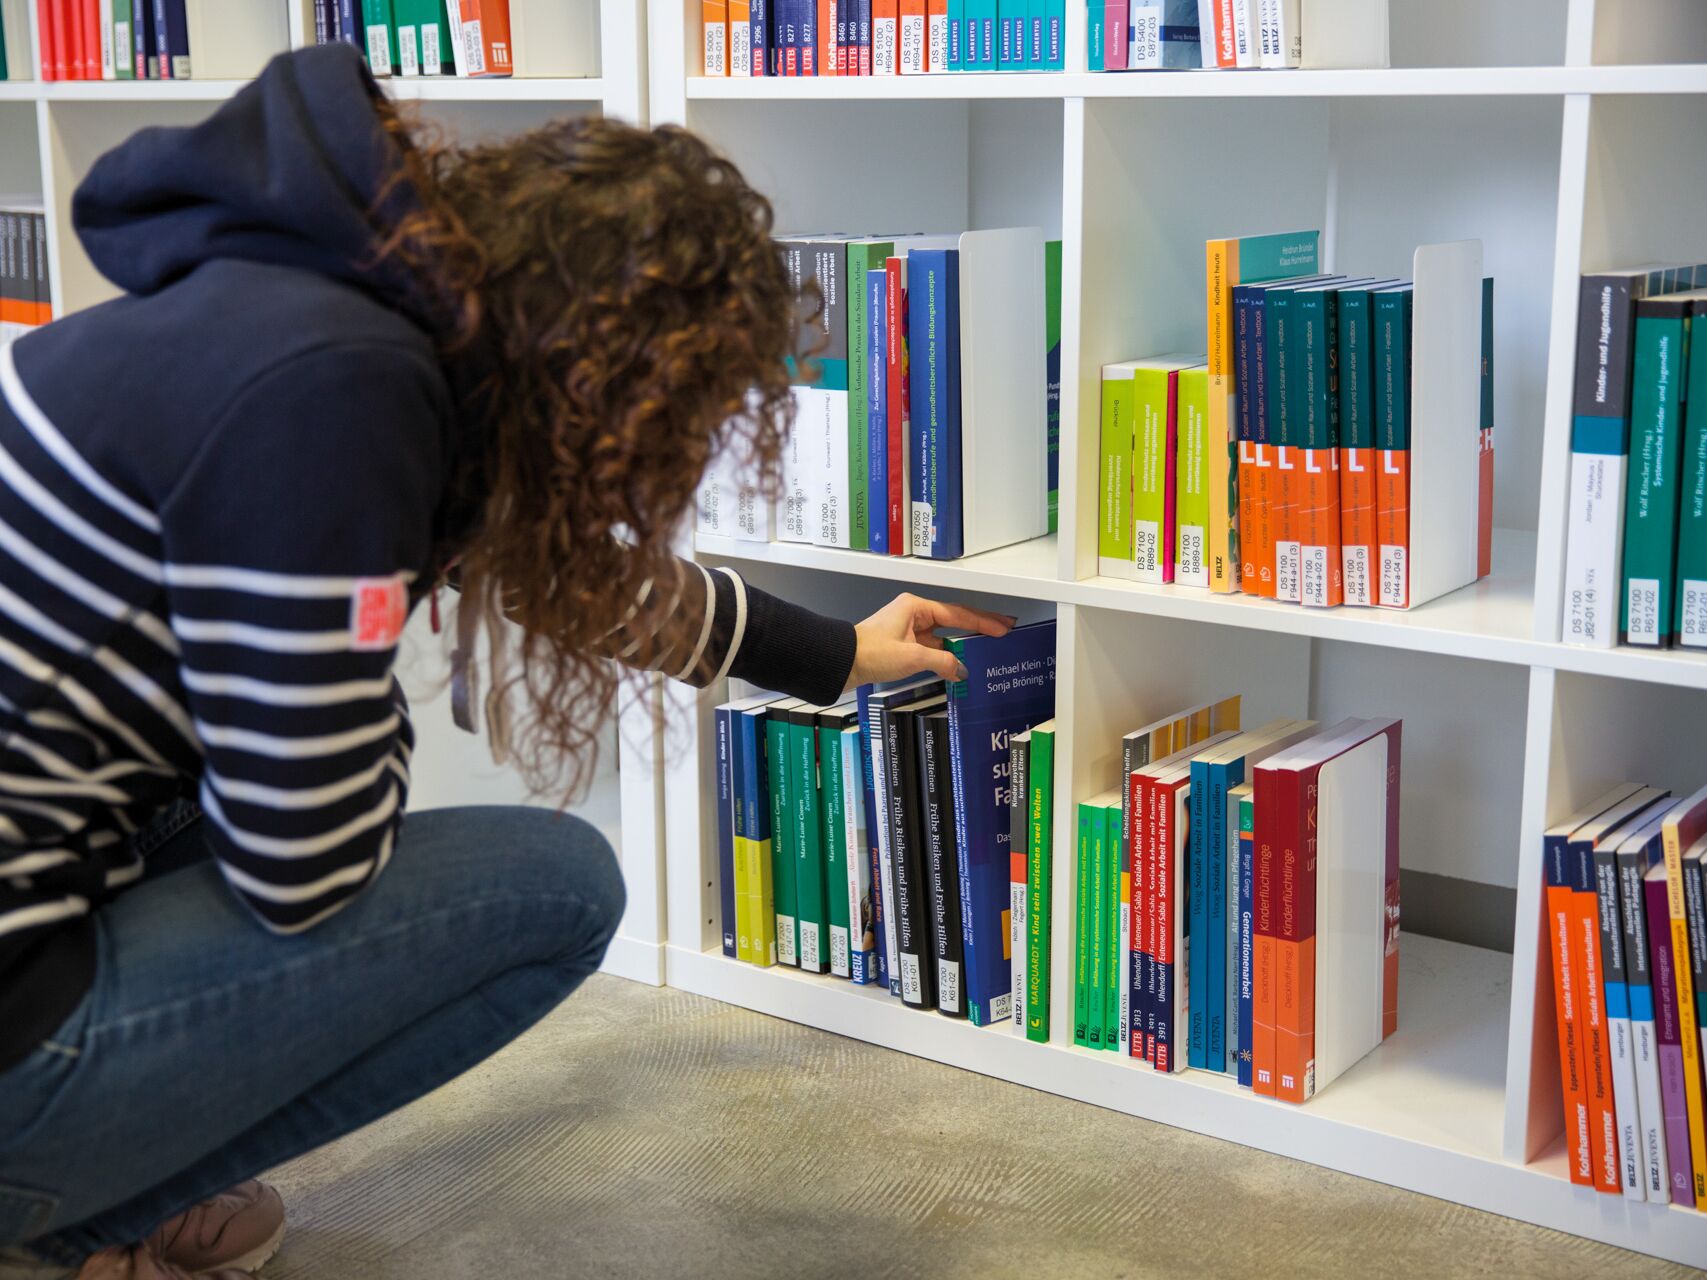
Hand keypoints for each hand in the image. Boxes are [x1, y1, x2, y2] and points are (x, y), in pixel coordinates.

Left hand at [847, 593, 1016, 691]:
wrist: (842, 663)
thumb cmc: (868, 652)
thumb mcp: (911, 657)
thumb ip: (942, 662)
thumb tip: (961, 668)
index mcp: (916, 608)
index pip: (958, 613)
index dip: (983, 621)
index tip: (1002, 626)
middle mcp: (913, 615)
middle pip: (954, 621)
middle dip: (978, 626)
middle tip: (1002, 630)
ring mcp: (908, 630)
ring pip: (942, 637)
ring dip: (961, 646)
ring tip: (985, 651)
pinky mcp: (903, 646)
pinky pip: (931, 649)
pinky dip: (945, 658)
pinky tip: (956, 667)